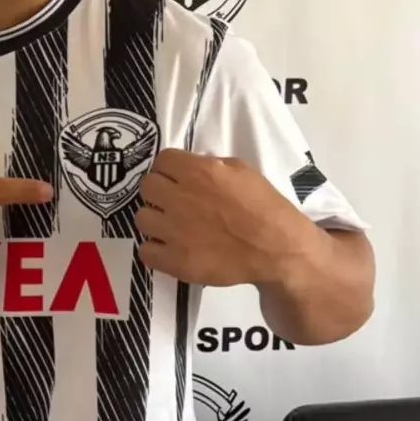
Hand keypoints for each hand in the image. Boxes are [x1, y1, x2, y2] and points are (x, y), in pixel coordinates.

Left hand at [135, 149, 312, 286]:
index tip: (177, 177)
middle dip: (159, 192)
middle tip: (174, 202)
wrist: (278, 249)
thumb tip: (189, 168)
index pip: (162, 160)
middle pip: (147, 187)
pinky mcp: (174, 260)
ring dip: (155, 220)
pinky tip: (171, 248)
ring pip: (141, 218)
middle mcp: (180, 198)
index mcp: (198, 172)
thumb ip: (210, 166)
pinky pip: (145, 251)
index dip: (170, 169)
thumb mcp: (242, 171)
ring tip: (172, 227)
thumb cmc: (265, 207)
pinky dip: (155, 250)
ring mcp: (174, 231)